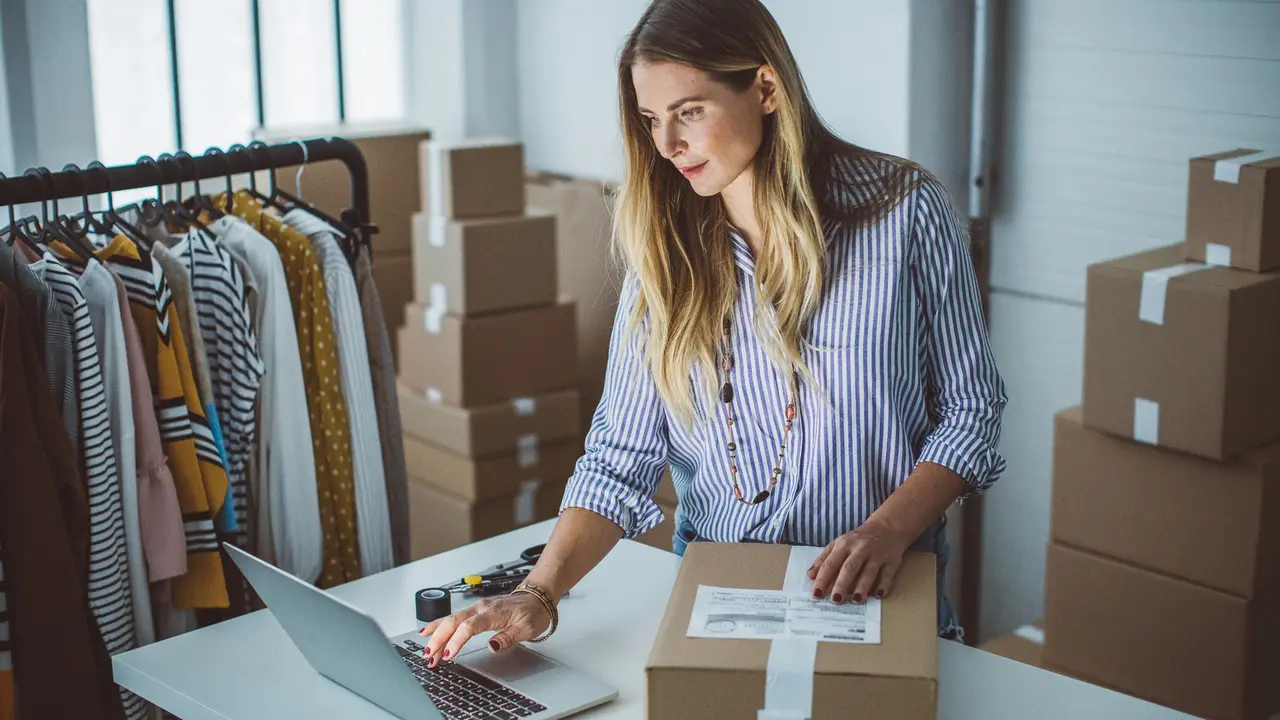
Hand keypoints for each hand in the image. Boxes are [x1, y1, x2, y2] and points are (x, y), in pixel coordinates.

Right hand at [418, 593, 550, 666]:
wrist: (537, 597)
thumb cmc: (533, 612)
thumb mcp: (527, 629)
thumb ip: (508, 638)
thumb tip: (492, 646)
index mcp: (493, 613)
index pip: (469, 627)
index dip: (457, 641)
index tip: (448, 655)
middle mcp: (481, 608)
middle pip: (454, 622)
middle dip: (439, 640)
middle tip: (429, 657)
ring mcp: (476, 608)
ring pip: (450, 619)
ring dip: (437, 635)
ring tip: (426, 651)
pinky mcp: (475, 611)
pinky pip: (453, 617)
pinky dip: (439, 625)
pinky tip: (428, 632)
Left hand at [807, 518, 911, 603]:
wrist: (886, 527)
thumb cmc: (857, 539)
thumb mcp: (838, 544)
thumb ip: (824, 559)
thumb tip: (810, 575)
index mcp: (844, 545)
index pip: (830, 563)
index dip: (823, 579)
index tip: (816, 594)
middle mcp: (860, 549)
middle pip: (849, 567)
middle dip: (842, 584)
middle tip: (835, 600)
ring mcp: (877, 555)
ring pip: (869, 571)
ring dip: (863, 586)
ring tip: (856, 600)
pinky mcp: (891, 561)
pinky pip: (888, 574)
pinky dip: (884, 585)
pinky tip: (878, 595)